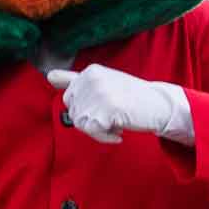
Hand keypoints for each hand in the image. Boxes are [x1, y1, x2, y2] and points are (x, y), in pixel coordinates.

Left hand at [48, 65, 191, 145]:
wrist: (160, 105)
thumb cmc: (132, 96)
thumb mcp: (103, 82)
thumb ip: (75, 79)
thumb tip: (49, 76)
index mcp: (90, 71)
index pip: (69, 98)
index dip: (85, 108)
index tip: (104, 107)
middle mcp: (92, 79)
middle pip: (73, 112)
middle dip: (90, 120)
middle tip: (112, 118)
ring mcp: (99, 93)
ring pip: (81, 123)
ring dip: (99, 130)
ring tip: (117, 124)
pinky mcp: (106, 109)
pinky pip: (92, 131)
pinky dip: (105, 137)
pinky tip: (119, 133)